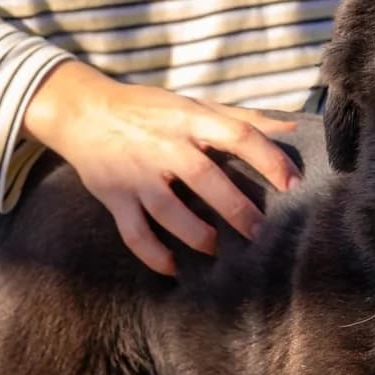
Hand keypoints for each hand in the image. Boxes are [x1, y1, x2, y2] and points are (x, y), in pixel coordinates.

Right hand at [23, 60, 301, 273]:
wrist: (82, 111)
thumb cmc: (149, 110)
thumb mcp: (194, 106)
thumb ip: (242, 119)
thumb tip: (291, 127)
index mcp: (189, 120)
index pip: (237, 135)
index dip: (268, 159)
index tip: (293, 184)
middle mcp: (164, 146)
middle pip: (205, 178)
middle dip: (236, 208)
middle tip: (259, 232)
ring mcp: (137, 174)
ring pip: (169, 212)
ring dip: (197, 235)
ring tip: (216, 249)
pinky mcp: (114, 197)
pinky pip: (134, 234)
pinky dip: (154, 256)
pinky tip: (175, 269)